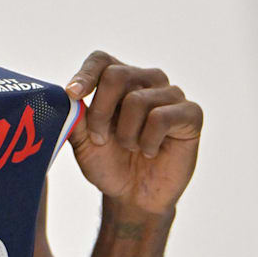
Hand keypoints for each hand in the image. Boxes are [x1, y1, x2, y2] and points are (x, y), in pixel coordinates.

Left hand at [65, 51, 202, 215]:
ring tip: (130, 147)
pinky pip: (161, 117)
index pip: (101, 60)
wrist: (133, 196)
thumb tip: (66, 97)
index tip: (73, 95)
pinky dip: (147, 141)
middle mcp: (145, 80)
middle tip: (100, 138)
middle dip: (101, 112)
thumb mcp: (82, 140)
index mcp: (117, 80)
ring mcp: (170, 95)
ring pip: (137, 99)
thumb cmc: (108, 162)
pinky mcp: (190, 113)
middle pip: (116, 75)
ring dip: (125, 133)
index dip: (85, 74)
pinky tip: (149, 151)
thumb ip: (74, 116)